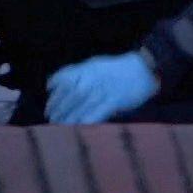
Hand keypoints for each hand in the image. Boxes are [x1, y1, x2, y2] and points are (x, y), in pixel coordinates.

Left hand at [45, 51, 159, 124]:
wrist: (143, 69)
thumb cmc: (118, 68)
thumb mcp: (95, 64)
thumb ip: (78, 72)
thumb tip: (57, 84)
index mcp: (86, 68)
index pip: (63, 80)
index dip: (54, 93)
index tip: (49, 103)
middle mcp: (91, 78)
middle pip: (69, 96)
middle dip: (58, 108)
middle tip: (51, 118)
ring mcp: (102, 90)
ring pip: (79, 106)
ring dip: (67, 118)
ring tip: (58, 126)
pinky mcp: (113, 101)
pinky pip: (95, 114)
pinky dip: (85, 121)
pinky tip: (77, 128)